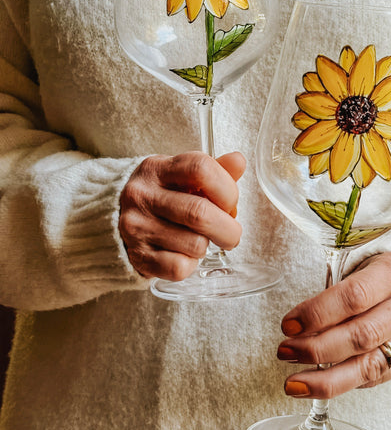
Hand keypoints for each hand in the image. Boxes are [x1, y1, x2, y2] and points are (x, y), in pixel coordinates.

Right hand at [119, 151, 244, 280]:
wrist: (113, 219)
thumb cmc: (161, 195)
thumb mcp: (181, 176)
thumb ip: (214, 170)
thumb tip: (238, 162)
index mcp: (158, 168)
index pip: (200, 168)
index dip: (227, 189)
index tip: (230, 203)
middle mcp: (143, 195)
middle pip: (200, 213)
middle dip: (228, 229)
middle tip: (232, 233)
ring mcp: (137, 227)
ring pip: (195, 244)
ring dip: (207, 246)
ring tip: (199, 240)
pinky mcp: (136, 256)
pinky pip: (179, 267)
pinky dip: (191, 265)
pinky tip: (184, 254)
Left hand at [278, 251, 390, 397]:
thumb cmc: (380, 272)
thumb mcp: (360, 264)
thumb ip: (334, 291)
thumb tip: (296, 327)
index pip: (353, 297)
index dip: (317, 314)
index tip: (288, 326)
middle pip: (362, 335)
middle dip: (317, 349)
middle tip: (285, 352)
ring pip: (371, 366)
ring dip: (327, 379)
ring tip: (295, 383)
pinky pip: (378, 378)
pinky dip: (347, 382)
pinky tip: (323, 382)